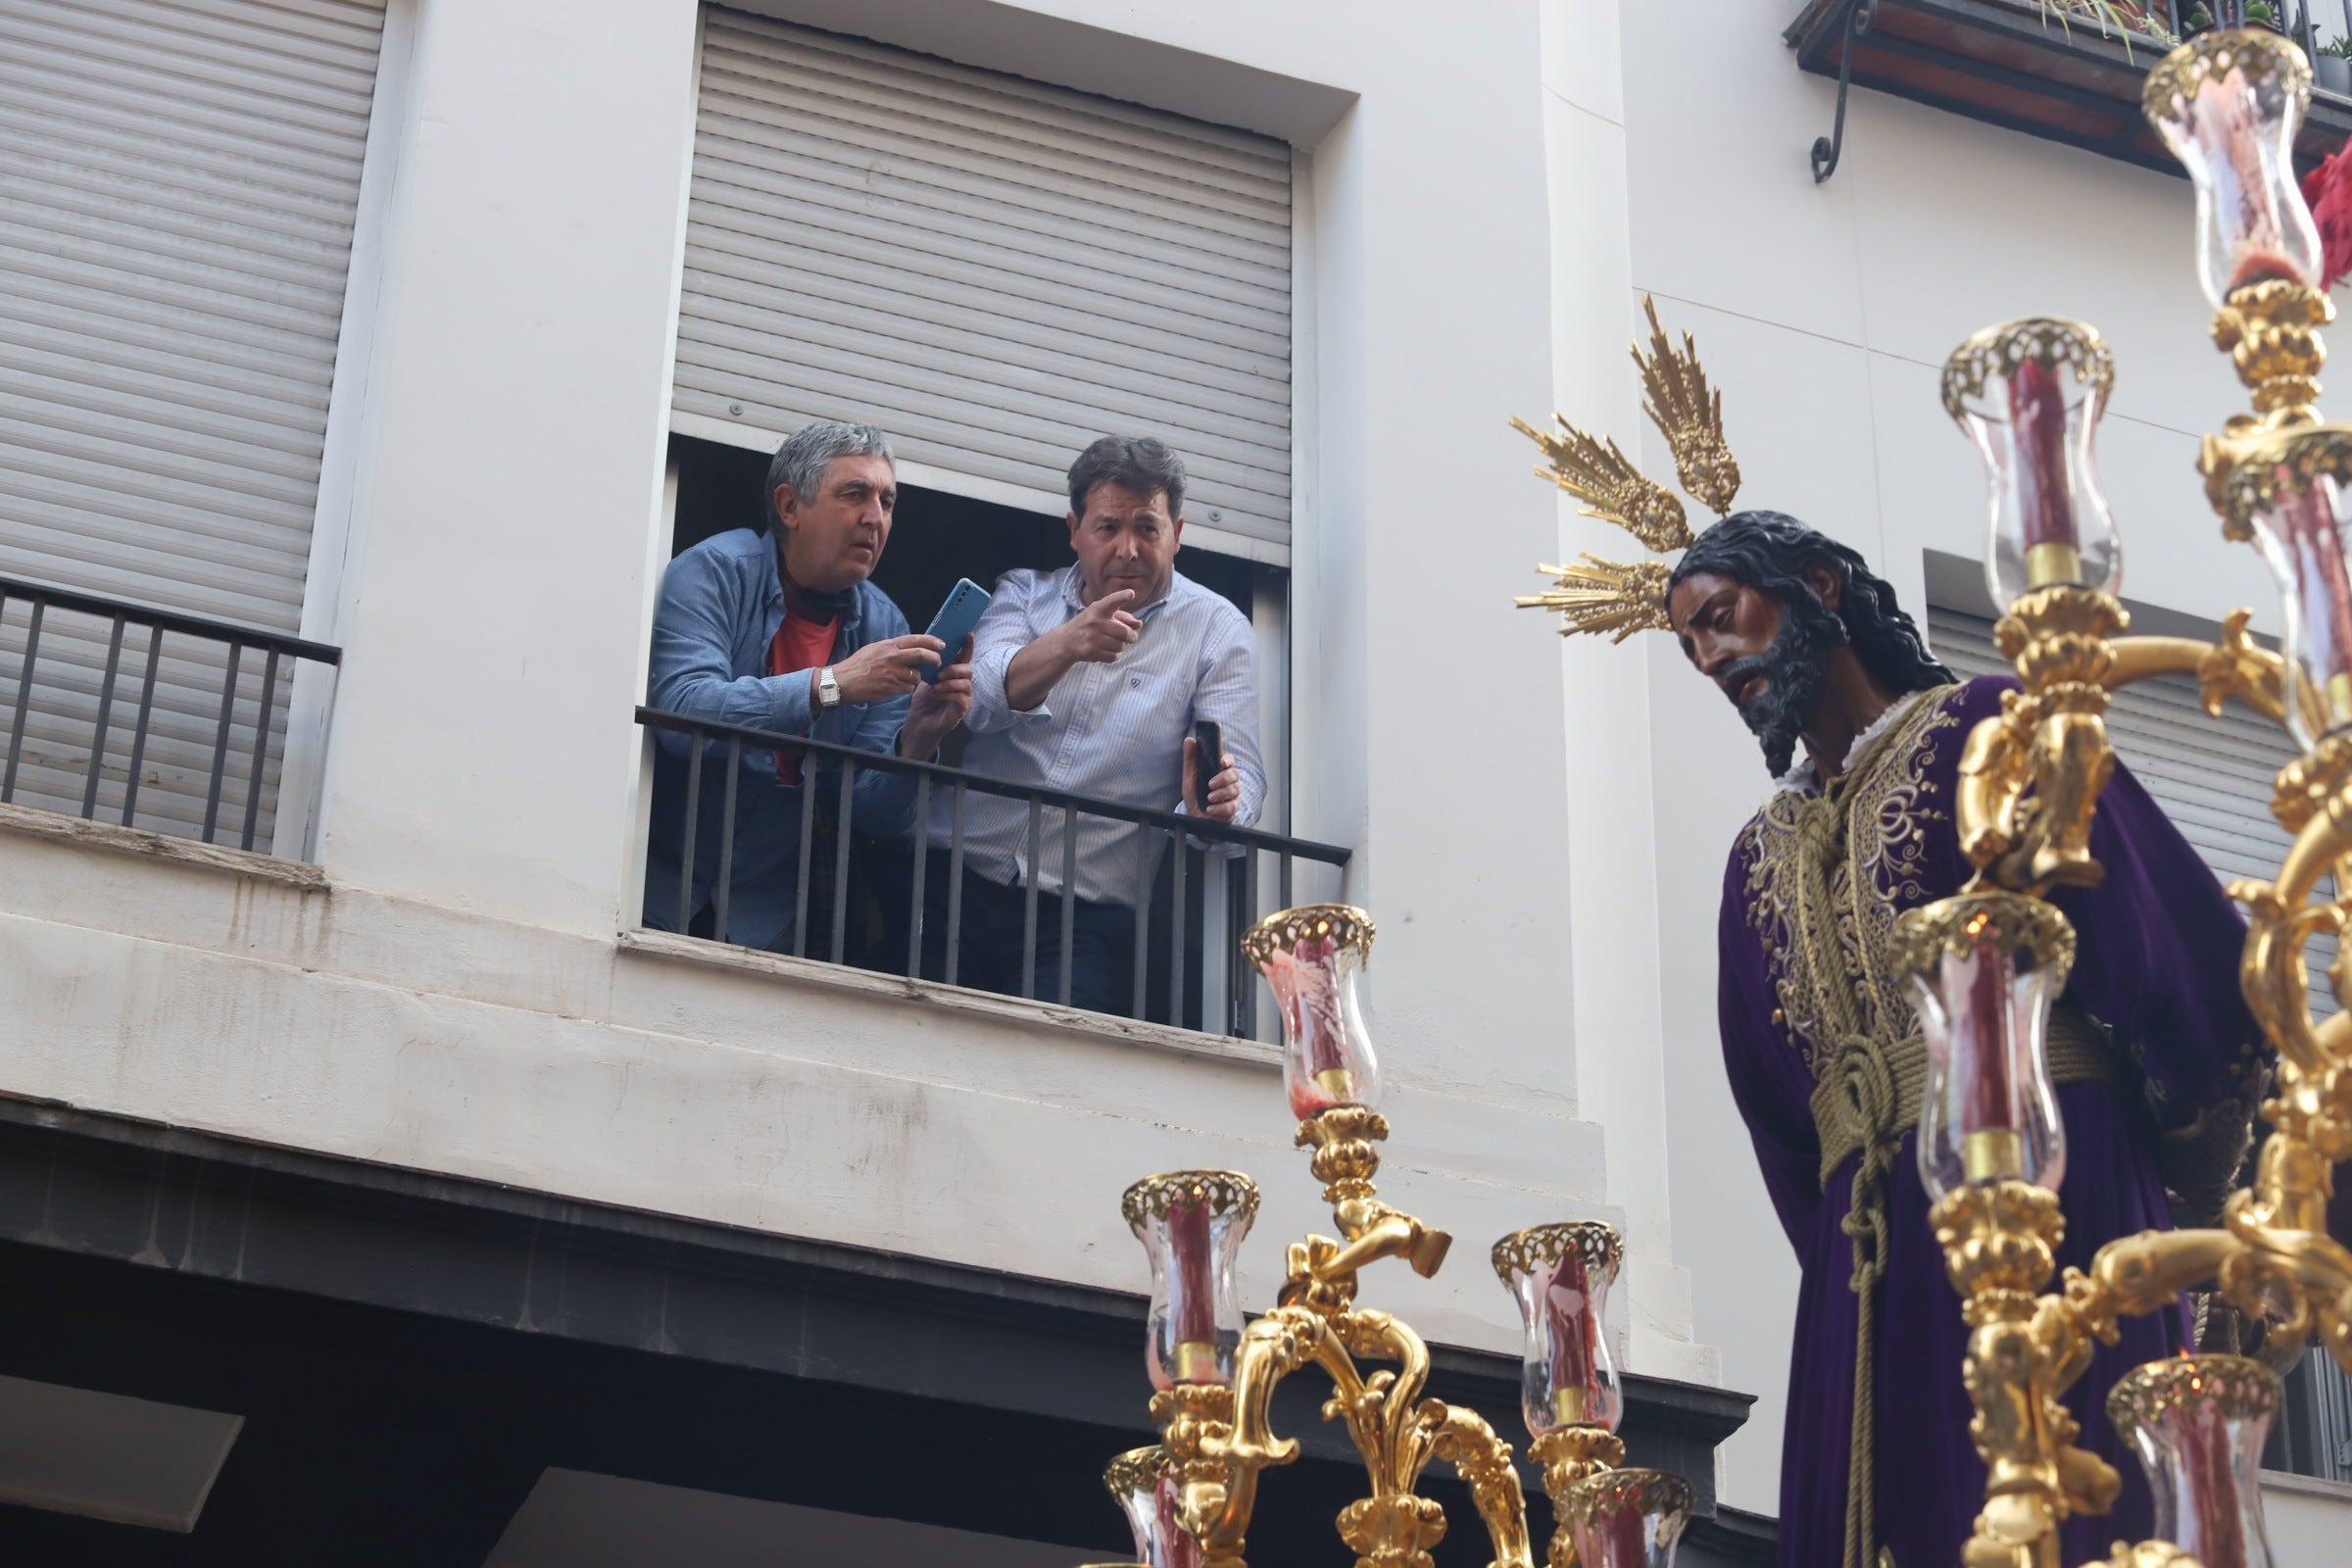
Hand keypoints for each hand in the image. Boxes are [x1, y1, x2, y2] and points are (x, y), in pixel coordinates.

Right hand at [827, 633, 942, 705]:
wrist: (842, 681)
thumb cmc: (856, 665)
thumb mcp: (874, 649)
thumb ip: (891, 648)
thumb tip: (908, 647)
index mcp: (888, 645)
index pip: (915, 639)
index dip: (931, 641)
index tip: (941, 644)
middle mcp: (892, 657)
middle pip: (921, 655)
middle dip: (934, 658)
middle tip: (938, 662)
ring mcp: (892, 673)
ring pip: (916, 675)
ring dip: (917, 678)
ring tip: (910, 678)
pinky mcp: (890, 687)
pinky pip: (907, 688)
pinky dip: (907, 688)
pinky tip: (899, 687)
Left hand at [901, 637, 973, 756]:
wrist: (919, 721)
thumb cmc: (924, 700)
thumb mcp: (927, 678)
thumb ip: (934, 666)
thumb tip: (933, 649)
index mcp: (955, 673)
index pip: (964, 657)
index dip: (967, 646)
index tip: (968, 634)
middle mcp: (963, 683)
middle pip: (968, 669)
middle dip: (954, 669)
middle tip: (939, 674)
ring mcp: (965, 696)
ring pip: (966, 683)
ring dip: (949, 683)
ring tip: (935, 687)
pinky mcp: (963, 709)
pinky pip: (961, 697)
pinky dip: (948, 694)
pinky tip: (937, 695)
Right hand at [1058, 589, 1140, 664]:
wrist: (1066, 641)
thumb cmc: (1090, 625)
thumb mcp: (1102, 615)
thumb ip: (1122, 617)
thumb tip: (1139, 624)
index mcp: (1098, 609)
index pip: (1112, 601)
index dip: (1122, 597)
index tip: (1131, 594)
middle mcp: (1094, 622)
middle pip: (1125, 632)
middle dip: (1132, 637)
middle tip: (1131, 638)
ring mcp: (1092, 638)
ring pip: (1121, 646)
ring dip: (1121, 646)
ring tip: (1112, 643)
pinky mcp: (1091, 652)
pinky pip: (1114, 656)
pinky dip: (1114, 655)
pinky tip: (1106, 650)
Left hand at [1182, 735, 1241, 823]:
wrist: (1194, 816)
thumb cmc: (1195, 795)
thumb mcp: (1189, 776)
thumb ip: (1190, 758)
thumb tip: (1190, 740)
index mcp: (1219, 770)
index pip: (1229, 760)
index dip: (1228, 760)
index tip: (1222, 762)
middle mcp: (1228, 781)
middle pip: (1234, 774)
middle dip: (1223, 779)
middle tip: (1210, 784)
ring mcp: (1232, 795)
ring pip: (1234, 790)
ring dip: (1220, 794)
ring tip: (1209, 798)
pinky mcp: (1232, 808)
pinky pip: (1231, 806)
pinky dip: (1219, 808)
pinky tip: (1210, 809)